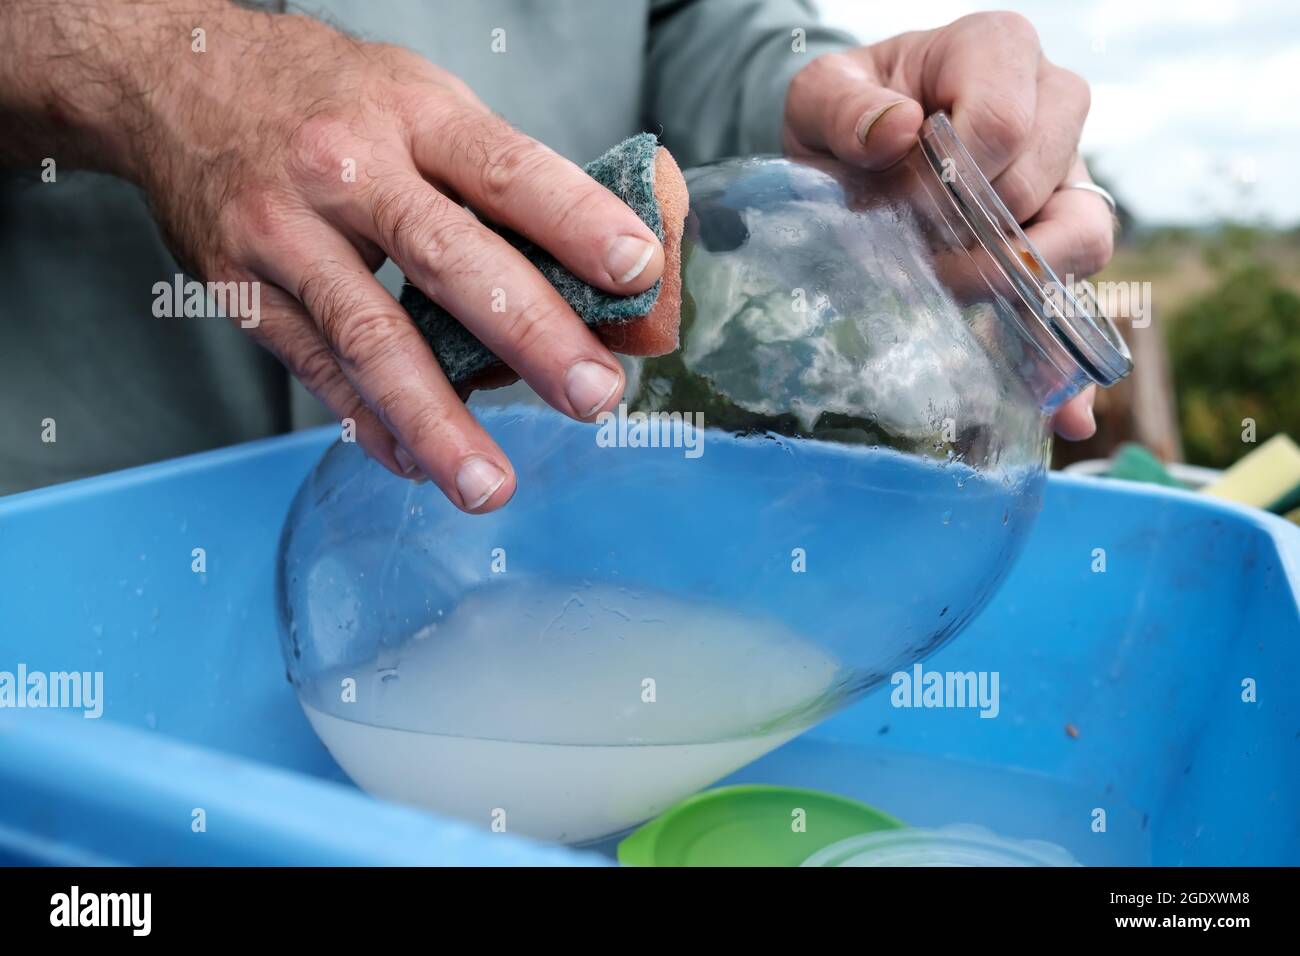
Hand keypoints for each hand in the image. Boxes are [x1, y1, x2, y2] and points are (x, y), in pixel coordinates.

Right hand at [112, 5, 662, 511]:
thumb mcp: (420, 100)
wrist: (178, 79)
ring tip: (490, 485)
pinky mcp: (244, 288)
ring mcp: (286, 233)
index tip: (638, 270)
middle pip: (449, 259)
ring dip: (437, 421)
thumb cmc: (329, 98)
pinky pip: (316, 369)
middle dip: (530, 334)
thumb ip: (498, 181)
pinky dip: (369, 423)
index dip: (576, 220)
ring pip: (371, 336)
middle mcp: (346, 171)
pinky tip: (413, 464)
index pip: (507, 169)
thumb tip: (591, 278)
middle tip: (593, 396)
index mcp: (412, 115)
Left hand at [782, 11, 1109, 439]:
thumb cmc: (843, 109)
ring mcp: (1064, 174)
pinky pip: (1080, 297)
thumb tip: (899, 131)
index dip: (954, 186)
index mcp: (997, 51)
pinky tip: (1059, 414)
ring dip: (1025, 294)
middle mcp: (1051, 107)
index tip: (900, 217)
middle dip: (979, 245)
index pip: (1005, 126)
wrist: (850, 141)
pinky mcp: (1058, 239)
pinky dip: (1065, 359)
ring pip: (1083, 240)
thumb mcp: (820, 95)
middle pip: (1048, 189)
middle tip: (919, 270)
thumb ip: (845, 107)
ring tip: (967, 325)